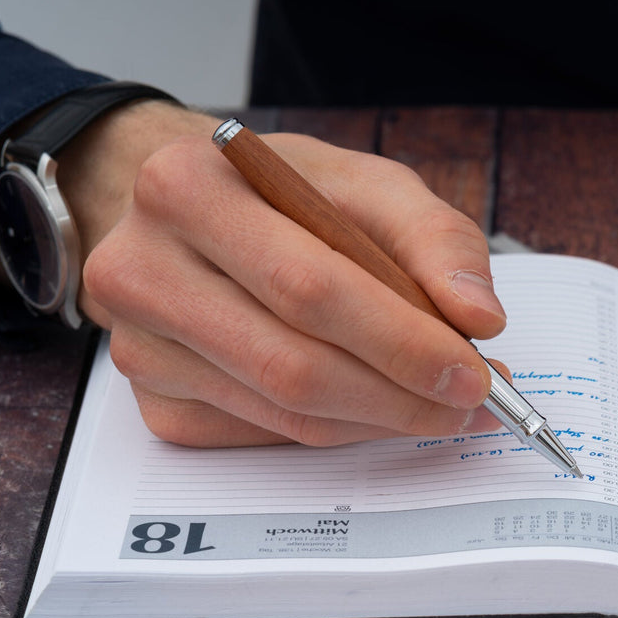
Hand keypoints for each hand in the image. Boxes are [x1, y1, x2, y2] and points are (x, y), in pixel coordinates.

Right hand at [58, 101, 505, 446]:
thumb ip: (436, 239)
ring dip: (377, 420)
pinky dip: (336, 428)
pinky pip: (265, 434)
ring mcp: (139, 342)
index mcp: (188, 188)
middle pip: (293, 364)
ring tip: (438, 403)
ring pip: (282, 411)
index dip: (401, 341)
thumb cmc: (280, 193)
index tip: (472, 370)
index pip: (309, 286)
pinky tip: (375, 406)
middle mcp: (143, 266)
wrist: (188, 208)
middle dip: (399, 395)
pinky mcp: (154, 396)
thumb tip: (479, 318)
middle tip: (467, 400)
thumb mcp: (365, 183)